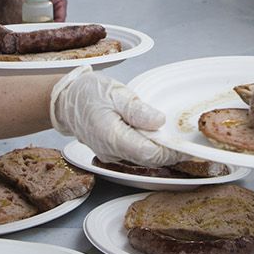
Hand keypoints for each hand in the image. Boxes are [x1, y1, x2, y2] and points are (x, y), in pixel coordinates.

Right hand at [49, 65, 181, 165]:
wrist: (66, 100)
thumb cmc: (88, 93)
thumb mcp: (115, 93)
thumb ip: (137, 110)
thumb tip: (159, 122)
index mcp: (112, 136)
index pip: (149, 154)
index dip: (171, 152)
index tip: (187, 146)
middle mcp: (111, 151)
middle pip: (148, 160)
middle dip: (169, 153)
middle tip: (186, 143)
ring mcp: (110, 154)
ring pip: (142, 159)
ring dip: (160, 151)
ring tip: (175, 139)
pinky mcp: (110, 152)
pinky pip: (134, 155)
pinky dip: (148, 148)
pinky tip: (156, 138)